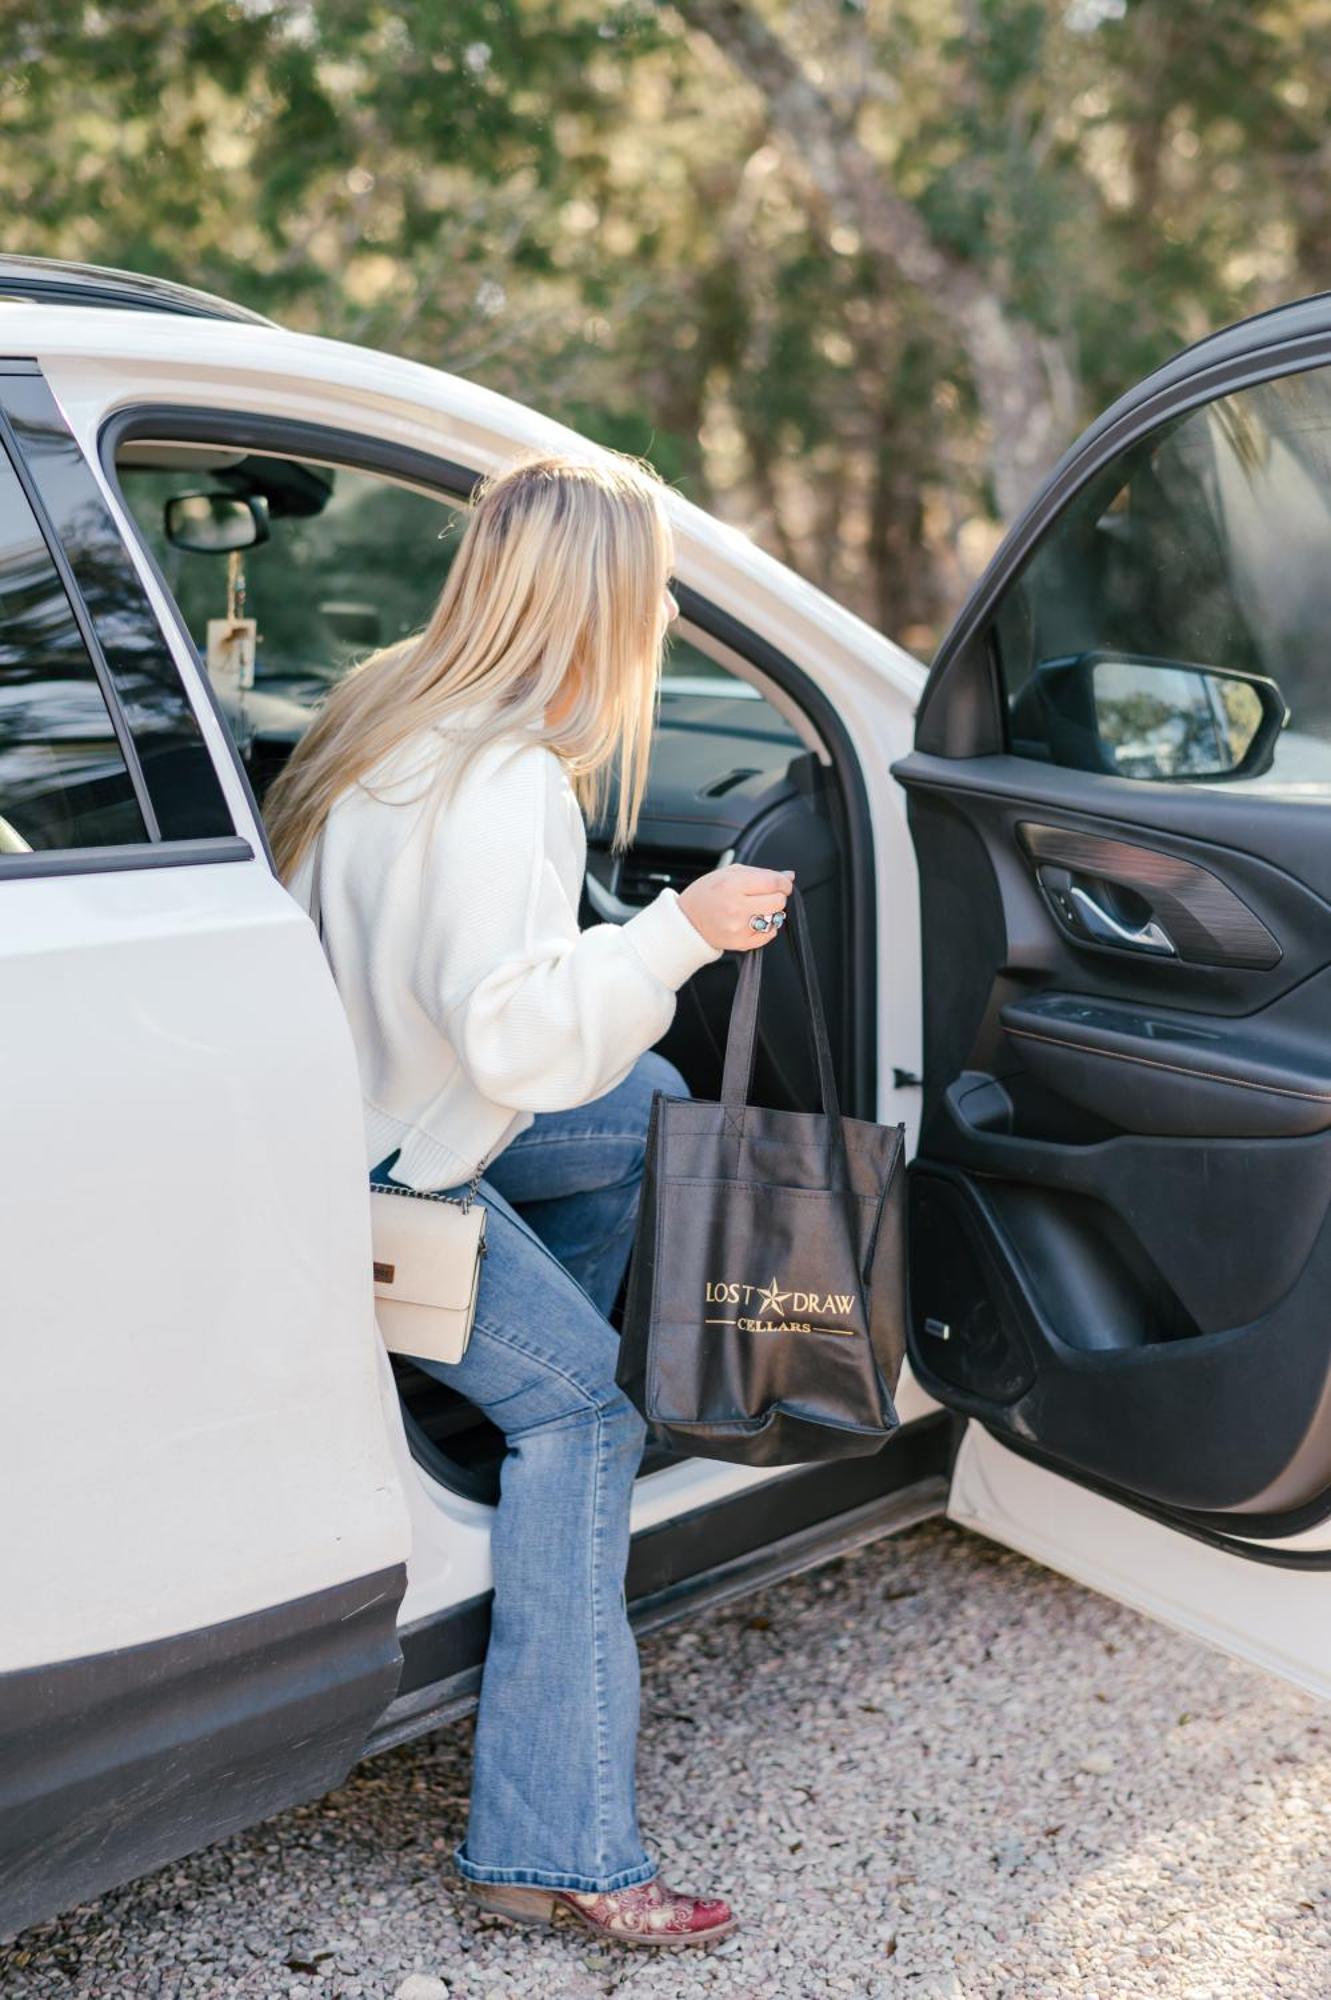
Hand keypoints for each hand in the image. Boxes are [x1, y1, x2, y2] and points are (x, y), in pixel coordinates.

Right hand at [678, 863, 794, 952]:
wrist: (687, 921)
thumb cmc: (706, 894)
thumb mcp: (728, 874)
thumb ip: (760, 873)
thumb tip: (788, 876)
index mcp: (732, 885)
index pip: (773, 883)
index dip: (783, 883)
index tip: (782, 883)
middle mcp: (736, 907)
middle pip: (778, 902)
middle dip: (777, 897)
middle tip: (766, 896)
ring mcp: (739, 927)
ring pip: (775, 919)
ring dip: (771, 912)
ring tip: (755, 908)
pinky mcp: (740, 943)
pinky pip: (769, 935)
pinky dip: (767, 927)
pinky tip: (754, 921)